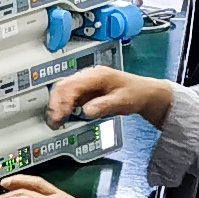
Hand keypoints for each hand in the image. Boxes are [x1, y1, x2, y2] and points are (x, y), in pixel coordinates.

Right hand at [47, 65, 172, 127]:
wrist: (144, 93)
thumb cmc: (135, 94)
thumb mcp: (122, 101)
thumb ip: (104, 106)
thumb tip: (86, 111)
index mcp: (97, 75)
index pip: (71, 85)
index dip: (62, 101)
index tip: (60, 117)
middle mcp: (88, 76)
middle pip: (63, 86)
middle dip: (55, 104)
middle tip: (55, 122)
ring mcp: (86, 83)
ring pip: (63, 90)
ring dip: (57, 105)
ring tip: (57, 121)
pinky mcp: (85, 91)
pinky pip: (69, 96)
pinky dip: (63, 106)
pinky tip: (64, 117)